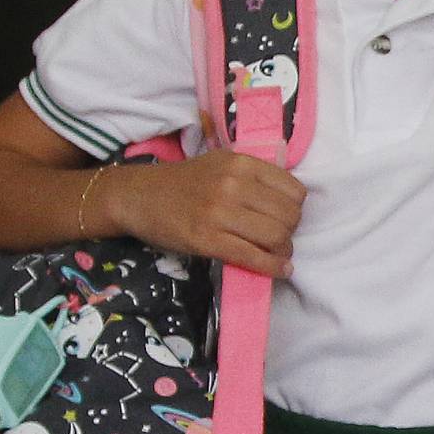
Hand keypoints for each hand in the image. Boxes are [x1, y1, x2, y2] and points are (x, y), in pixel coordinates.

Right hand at [100, 153, 305, 278]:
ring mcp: (219, 213)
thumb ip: (253, 176)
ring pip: (276, 237)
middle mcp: (233, 184)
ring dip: (283, 251)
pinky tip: (280, 270)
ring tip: (277, 254)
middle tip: (279, 238)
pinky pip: (253, 257)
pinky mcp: (207, 240)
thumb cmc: (183, 182)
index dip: (295, 208)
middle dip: (290, 232)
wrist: (138, 196)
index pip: (294, 190)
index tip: (285, 216)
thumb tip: (290, 199)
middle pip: (288, 216)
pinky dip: (273, 267)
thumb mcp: (221, 163)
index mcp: (241, 163)